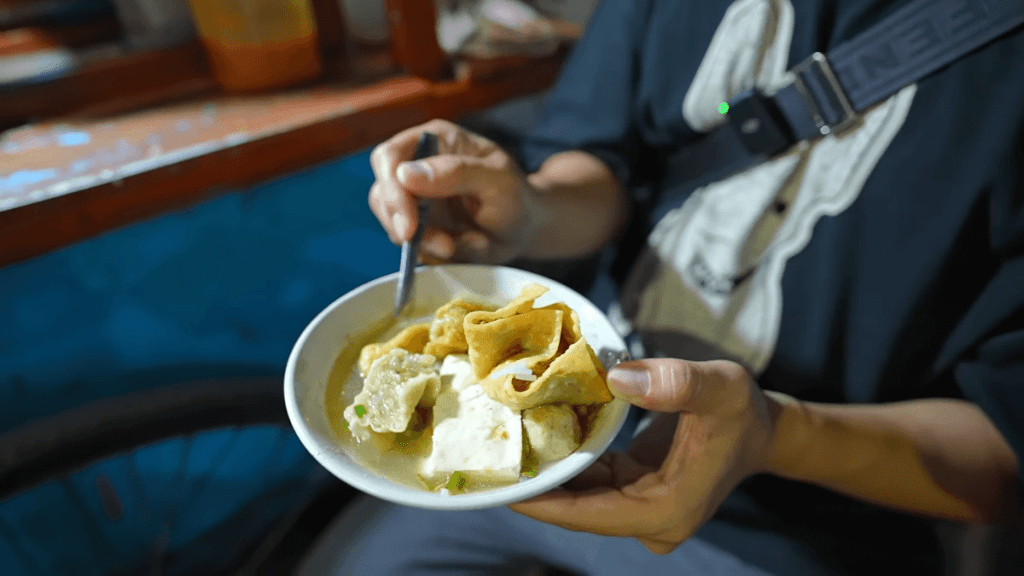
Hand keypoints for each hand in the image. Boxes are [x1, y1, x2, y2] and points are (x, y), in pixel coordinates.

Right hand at [368, 119, 540, 263]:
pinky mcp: (418, 225)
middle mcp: (417, 165)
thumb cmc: (516, 196)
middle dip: (401, 222)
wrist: (524, 229)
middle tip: (437, 244)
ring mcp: (414, 197)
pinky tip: (458, 247)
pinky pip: (407, 242)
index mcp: (435, 141)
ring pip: (390, 220)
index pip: (390, 156)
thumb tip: (406, 173)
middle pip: (382, 191)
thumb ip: (457, 172)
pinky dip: (428, 251)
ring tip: (454, 246)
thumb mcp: (498, 180)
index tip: (409, 224)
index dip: (392, 189)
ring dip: (418, 241)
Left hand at [509, 359, 782, 554]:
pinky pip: (591, 484)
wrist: (762, 429)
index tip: (499, 487)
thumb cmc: (742, 409)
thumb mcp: (719, 387)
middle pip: (578, 510)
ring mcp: (641, 510)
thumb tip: (617, 378)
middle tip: (487, 460)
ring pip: (581, 498)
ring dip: (547, 474)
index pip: (588, 514)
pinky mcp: (634, 494)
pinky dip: (567, 464)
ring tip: (501, 446)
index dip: (542, 502)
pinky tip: (535, 439)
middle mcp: (650, 520)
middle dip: (535, 486)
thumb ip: (676, 383)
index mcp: (666, 510)